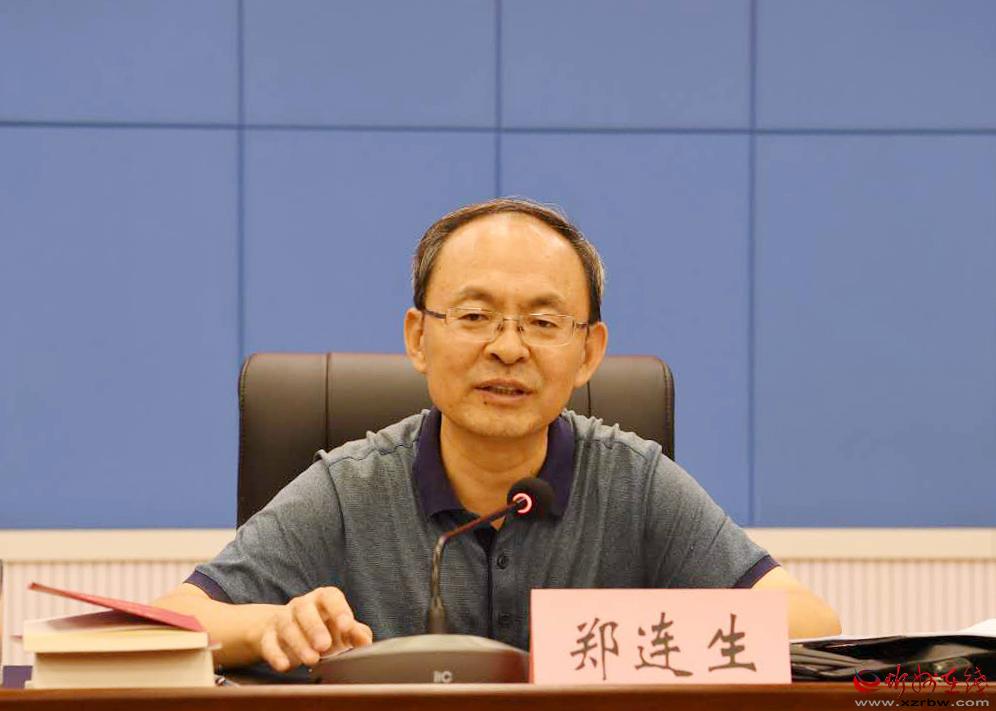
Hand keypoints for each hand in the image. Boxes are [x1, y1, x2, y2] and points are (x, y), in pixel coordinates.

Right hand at [256, 587, 372, 670]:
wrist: (287, 633)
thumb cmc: (323, 629)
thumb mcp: (341, 630)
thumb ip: (355, 633)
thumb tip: (365, 641)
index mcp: (323, 599)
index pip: (331, 597)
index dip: (339, 610)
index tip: (347, 626)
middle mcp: (301, 605)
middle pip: (305, 609)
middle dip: (315, 627)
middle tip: (325, 646)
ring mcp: (282, 619)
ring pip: (287, 627)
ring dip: (299, 644)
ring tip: (311, 660)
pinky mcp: (267, 637)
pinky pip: (269, 644)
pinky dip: (276, 655)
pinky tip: (285, 666)